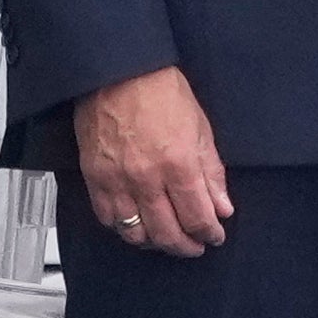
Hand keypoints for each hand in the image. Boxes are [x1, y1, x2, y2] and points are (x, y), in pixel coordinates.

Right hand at [78, 65, 230, 256]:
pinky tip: (137, 225)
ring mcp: (117, 180)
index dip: (210, 233)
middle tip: (195, 246)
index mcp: (178, 163)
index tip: (215, 235)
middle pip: (168, 233)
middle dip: (186, 246)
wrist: (118, 71)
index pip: (198, 217)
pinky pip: (108, 218)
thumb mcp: (201, 128)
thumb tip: (222, 207)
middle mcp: (147, 178)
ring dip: (155, 243)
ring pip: (136, 233)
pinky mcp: (95, 177)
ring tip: (167, 238)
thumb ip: (212, 173)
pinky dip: (124, 228)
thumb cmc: (160, 90)